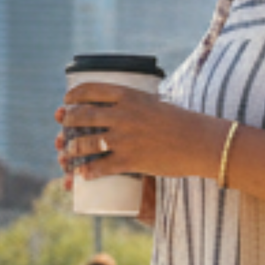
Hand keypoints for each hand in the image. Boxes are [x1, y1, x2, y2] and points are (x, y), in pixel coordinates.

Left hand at [54, 83, 225, 184]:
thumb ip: (137, 103)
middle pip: (82, 115)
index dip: (73, 96)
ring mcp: (124, 138)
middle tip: (64, 128)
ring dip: (71, 149)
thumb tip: (123, 105)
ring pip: (85, 142)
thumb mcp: (155, 102)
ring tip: (67, 152)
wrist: (199, 141)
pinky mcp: (129, 160)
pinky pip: (100, 166)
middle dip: (68, 122)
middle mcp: (122, 114)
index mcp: (128, 95)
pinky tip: (82, 174)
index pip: (90, 89)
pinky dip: (87, 171)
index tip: (67, 102)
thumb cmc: (180, 121)